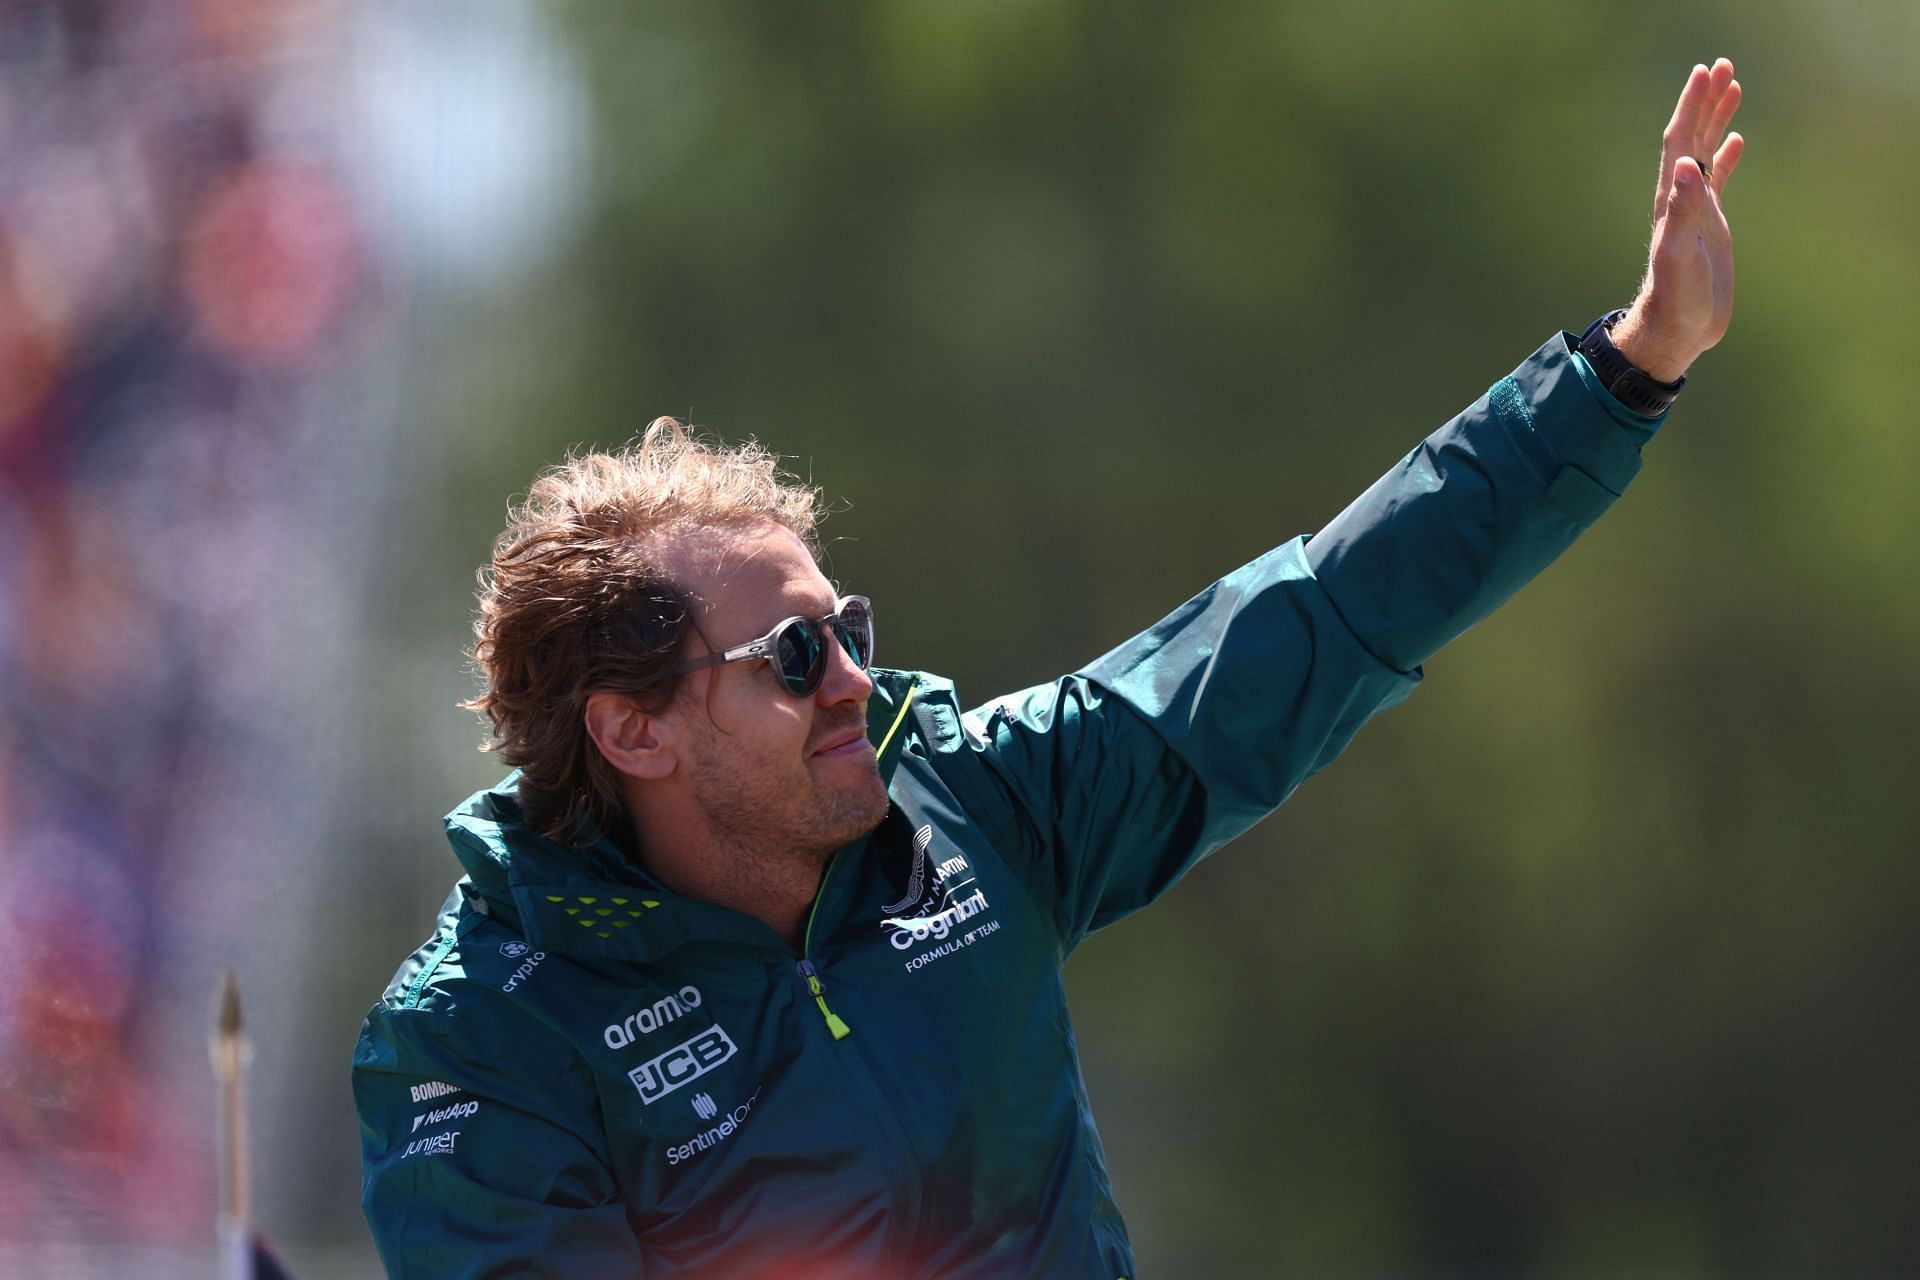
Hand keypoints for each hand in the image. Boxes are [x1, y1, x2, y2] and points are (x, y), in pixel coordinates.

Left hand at [1611, 58, 1745, 382]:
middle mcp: (1681, 200)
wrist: (1676, 330)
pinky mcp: (1710, 226)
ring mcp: (1696, 211)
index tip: (1704, 73)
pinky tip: (1736, 140)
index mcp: (1671, 201)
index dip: (1690, 107)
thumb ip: (1683, 211)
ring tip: (1731, 86)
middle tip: (1721, 65)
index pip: (1680, 142)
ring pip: (1706, 154)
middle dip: (1704, 102)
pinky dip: (1726, 157)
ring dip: (1715, 120)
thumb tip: (1688, 164)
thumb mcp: (1680, 254)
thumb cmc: (1675, 299)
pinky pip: (1718, 181)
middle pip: (1692, 138)